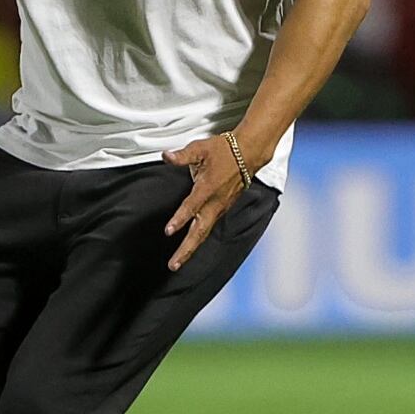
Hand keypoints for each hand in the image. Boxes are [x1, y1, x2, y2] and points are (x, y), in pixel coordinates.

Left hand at [161, 134, 251, 270]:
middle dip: (186, 249)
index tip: (168, 231)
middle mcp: (214, 202)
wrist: (248, 153)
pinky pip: (209, 227)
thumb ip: (181, 156)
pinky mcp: (222, 208)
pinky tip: (191, 246)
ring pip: (204, 233)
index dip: (179, 219)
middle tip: (173, 265)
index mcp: (207, 188)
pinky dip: (199, 239)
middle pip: (199, 232)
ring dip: (191, 248)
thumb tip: (165, 155)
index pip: (191, 207)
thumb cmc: (224, 150)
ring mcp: (220, 208)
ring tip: (178, 262)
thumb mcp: (200, 149)